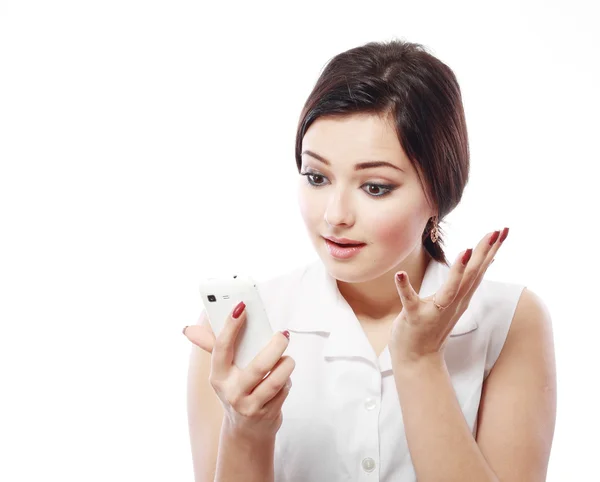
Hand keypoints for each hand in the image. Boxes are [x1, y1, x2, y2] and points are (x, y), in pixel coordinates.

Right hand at [183, 302, 294, 437]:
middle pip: (258, 366)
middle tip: (282, 335)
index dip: (230, 326)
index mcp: (218, 376)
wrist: (245, 431)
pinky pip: (283, 391)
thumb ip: (211, 347)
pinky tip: (283, 378)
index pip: (221, 348)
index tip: (242, 308)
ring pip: (275, 380)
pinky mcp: (267, 414)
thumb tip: (189, 330)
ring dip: (286, 365)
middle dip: (274, 347)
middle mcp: (232, 392)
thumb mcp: (222, 373)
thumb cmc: (235, 391)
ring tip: (288, 359)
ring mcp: (249, 405)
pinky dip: (287, 381)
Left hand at [389, 227, 508, 363]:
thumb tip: (481, 262)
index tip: (503, 230)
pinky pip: (409, 301)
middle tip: (497, 232)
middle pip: (472, 275)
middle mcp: (452, 303)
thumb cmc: (431, 325)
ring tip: (465, 250)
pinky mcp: (414, 317)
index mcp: (460, 297)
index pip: (479, 270)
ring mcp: (434, 311)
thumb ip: (465, 283)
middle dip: (484, 253)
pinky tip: (400, 274)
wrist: (417, 358)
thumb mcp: (453, 301)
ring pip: (450, 290)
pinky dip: (405, 288)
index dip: (491, 250)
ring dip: (458, 271)